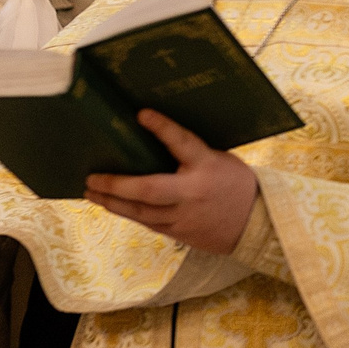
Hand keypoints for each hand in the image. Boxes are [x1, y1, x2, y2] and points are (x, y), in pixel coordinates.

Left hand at [85, 111, 260, 252]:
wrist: (257, 223)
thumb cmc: (236, 185)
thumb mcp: (219, 160)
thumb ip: (190, 154)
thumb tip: (152, 138)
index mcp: (207, 166)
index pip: (183, 143)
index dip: (163, 128)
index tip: (142, 114)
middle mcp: (193, 193)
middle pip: (149, 190)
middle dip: (116, 184)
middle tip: (92, 177)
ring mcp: (185, 217)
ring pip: (141, 212)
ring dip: (113, 202)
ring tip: (92, 191)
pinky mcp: (180, 233)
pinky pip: (148, 223)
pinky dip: (128, 213)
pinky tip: (113, 205)